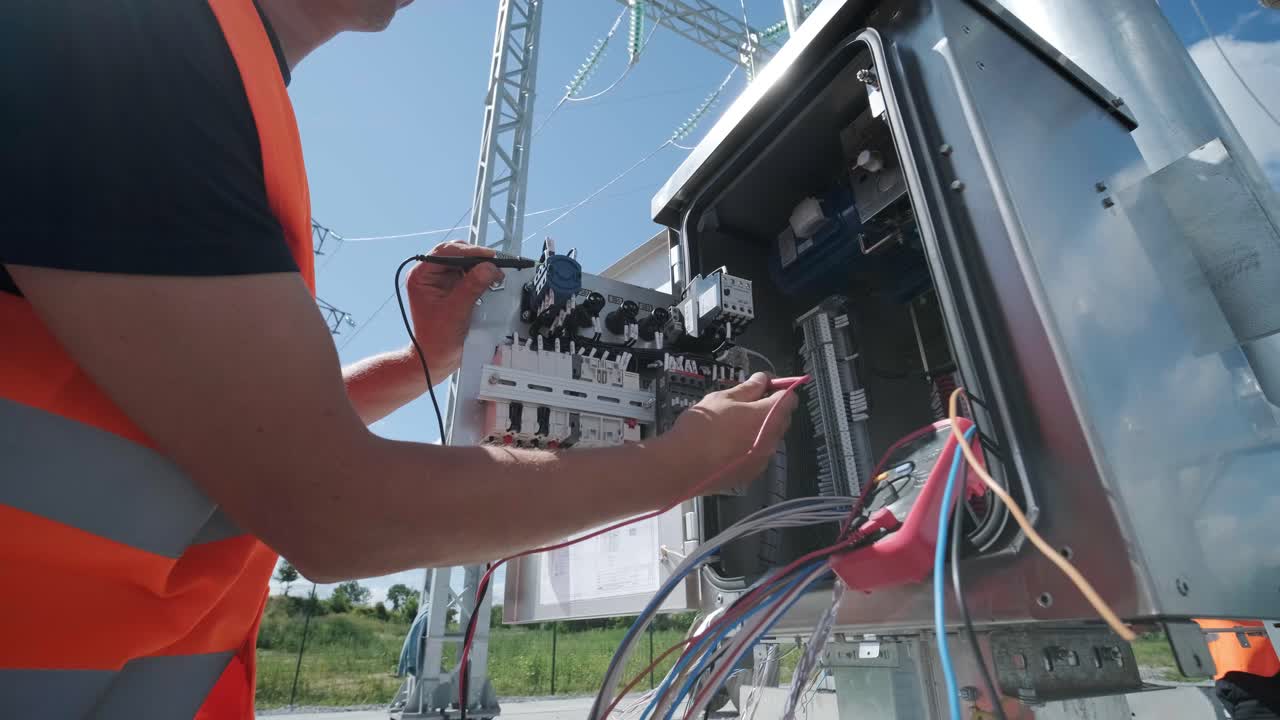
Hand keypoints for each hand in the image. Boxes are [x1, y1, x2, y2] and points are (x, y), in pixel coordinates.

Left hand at [405, 242, 503, 377]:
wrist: (436, 357)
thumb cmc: (436, 339)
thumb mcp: (456, 311)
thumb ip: (472, 286)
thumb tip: (489, 267)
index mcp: (421, 276)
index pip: (444, 252)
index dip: (468, 251)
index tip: (488, 256)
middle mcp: (430, 275)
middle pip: (455, 254)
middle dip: (476, 258)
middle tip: (494, 264)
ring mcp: (441, 281)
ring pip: (464, 262)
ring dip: (480, 266)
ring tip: (495, 274)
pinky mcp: (453, 287)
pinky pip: (469, 274)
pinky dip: (480, 276)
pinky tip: (490, 281)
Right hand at [660, 372, 799, 497]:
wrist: (683, 465)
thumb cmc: (703, 427)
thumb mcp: (723, 398)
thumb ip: (748, 388)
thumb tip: (763, 380)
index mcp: (768, 416)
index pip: (790, 398)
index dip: (779, 388)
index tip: (764, 385)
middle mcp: (772, 439)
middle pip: (782, 418)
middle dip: (770, 408)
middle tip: (745, 402)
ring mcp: (763, 459)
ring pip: (770, 437)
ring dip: (759, 428)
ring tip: (733, 425)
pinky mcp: (751, 474)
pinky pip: (758, 454)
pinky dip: (750, 446)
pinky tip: (729, 444)